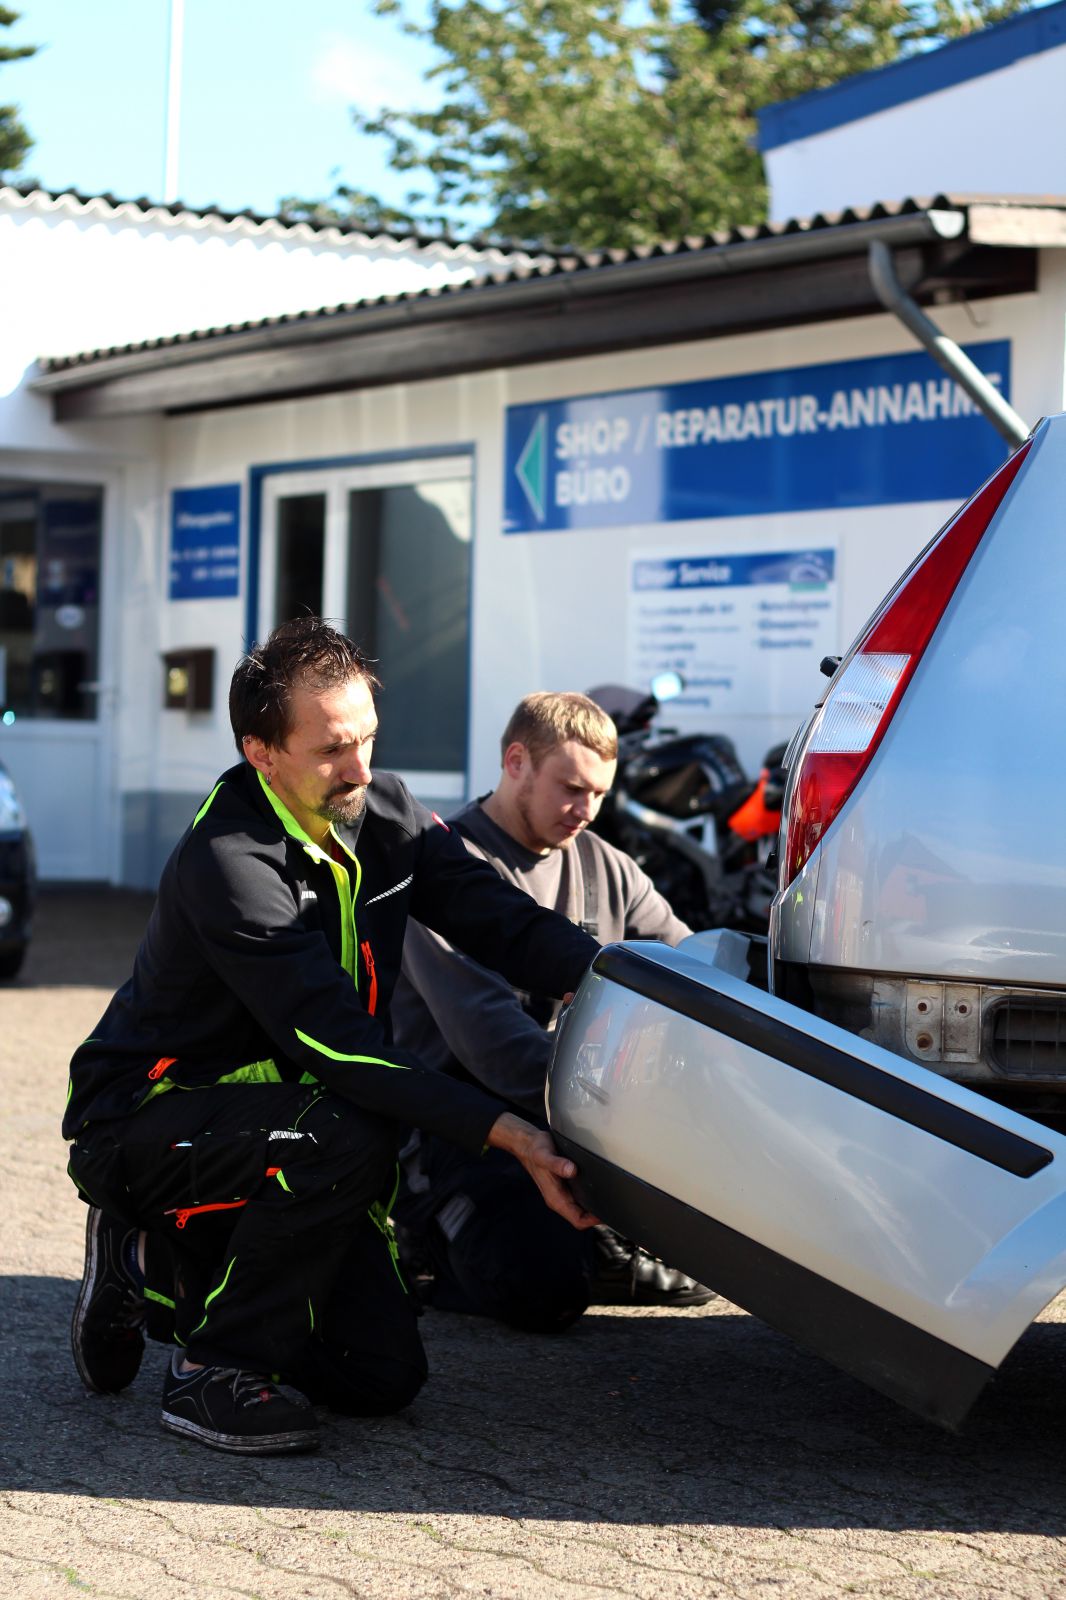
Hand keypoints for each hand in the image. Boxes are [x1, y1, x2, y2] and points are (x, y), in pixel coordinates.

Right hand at [486, 1112, 599, 1230]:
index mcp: (556, 1198)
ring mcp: (563, 1193)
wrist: (528, 1144)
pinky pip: (581, 1195)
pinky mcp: (566, 1184)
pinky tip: (600, 1186)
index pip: (578, 1220)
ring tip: (610, 1197)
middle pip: (583, 1216)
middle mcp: (561, 1198)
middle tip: (614, 1204)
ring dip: (595, 1204)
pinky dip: (591, 1194)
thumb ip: (557, 1164)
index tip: (606, 1212)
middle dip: (598, 1214)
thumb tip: (571, 1170)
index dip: (592, 1221)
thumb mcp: (544, 1156)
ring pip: (583, 1207)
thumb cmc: (535, 1151)